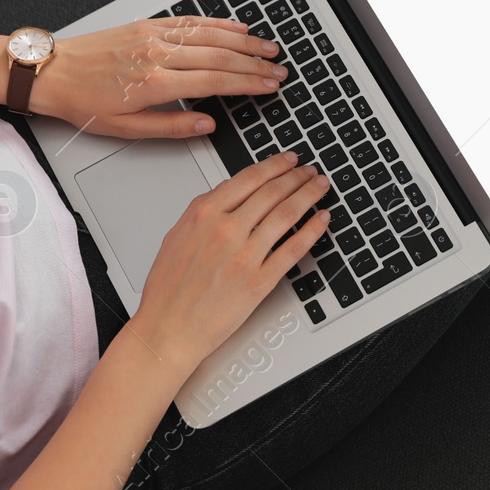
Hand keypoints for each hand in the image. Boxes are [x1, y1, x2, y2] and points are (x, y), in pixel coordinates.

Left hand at [31, 16, 285, 137]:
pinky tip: (236, 27)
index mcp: (154, 83)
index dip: (248, 84)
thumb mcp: (124, 129)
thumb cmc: (81, 101)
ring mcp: (154, 35)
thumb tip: (207, 126)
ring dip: (244, 41)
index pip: (215, 82)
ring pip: (211, 35)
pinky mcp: (147, 24)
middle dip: (255, 64)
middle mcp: (157, 54)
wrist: (50, 71)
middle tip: (278, 70)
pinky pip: (190, 21)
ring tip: (268, 48)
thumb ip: (171, 127)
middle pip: (220, 57)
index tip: (269, 86)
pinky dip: (218, 23)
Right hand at [127, 152, 330, 370]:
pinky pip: (294, 248)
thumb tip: (232, 193)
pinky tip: (322, 219)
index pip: (250, 178)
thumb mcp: (177, 236)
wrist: (167, 330)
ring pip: (287, 214)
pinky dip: (313, 230)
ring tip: (320, 187)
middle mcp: (226, 230)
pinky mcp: (260, 280)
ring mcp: (245, 255)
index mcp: (204, 214)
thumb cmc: (168, 290)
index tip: (289, 160)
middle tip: (310, 171)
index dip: (276, 165)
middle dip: (297, 176)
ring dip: (309, 195)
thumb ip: (205, 211)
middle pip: (273, 192)